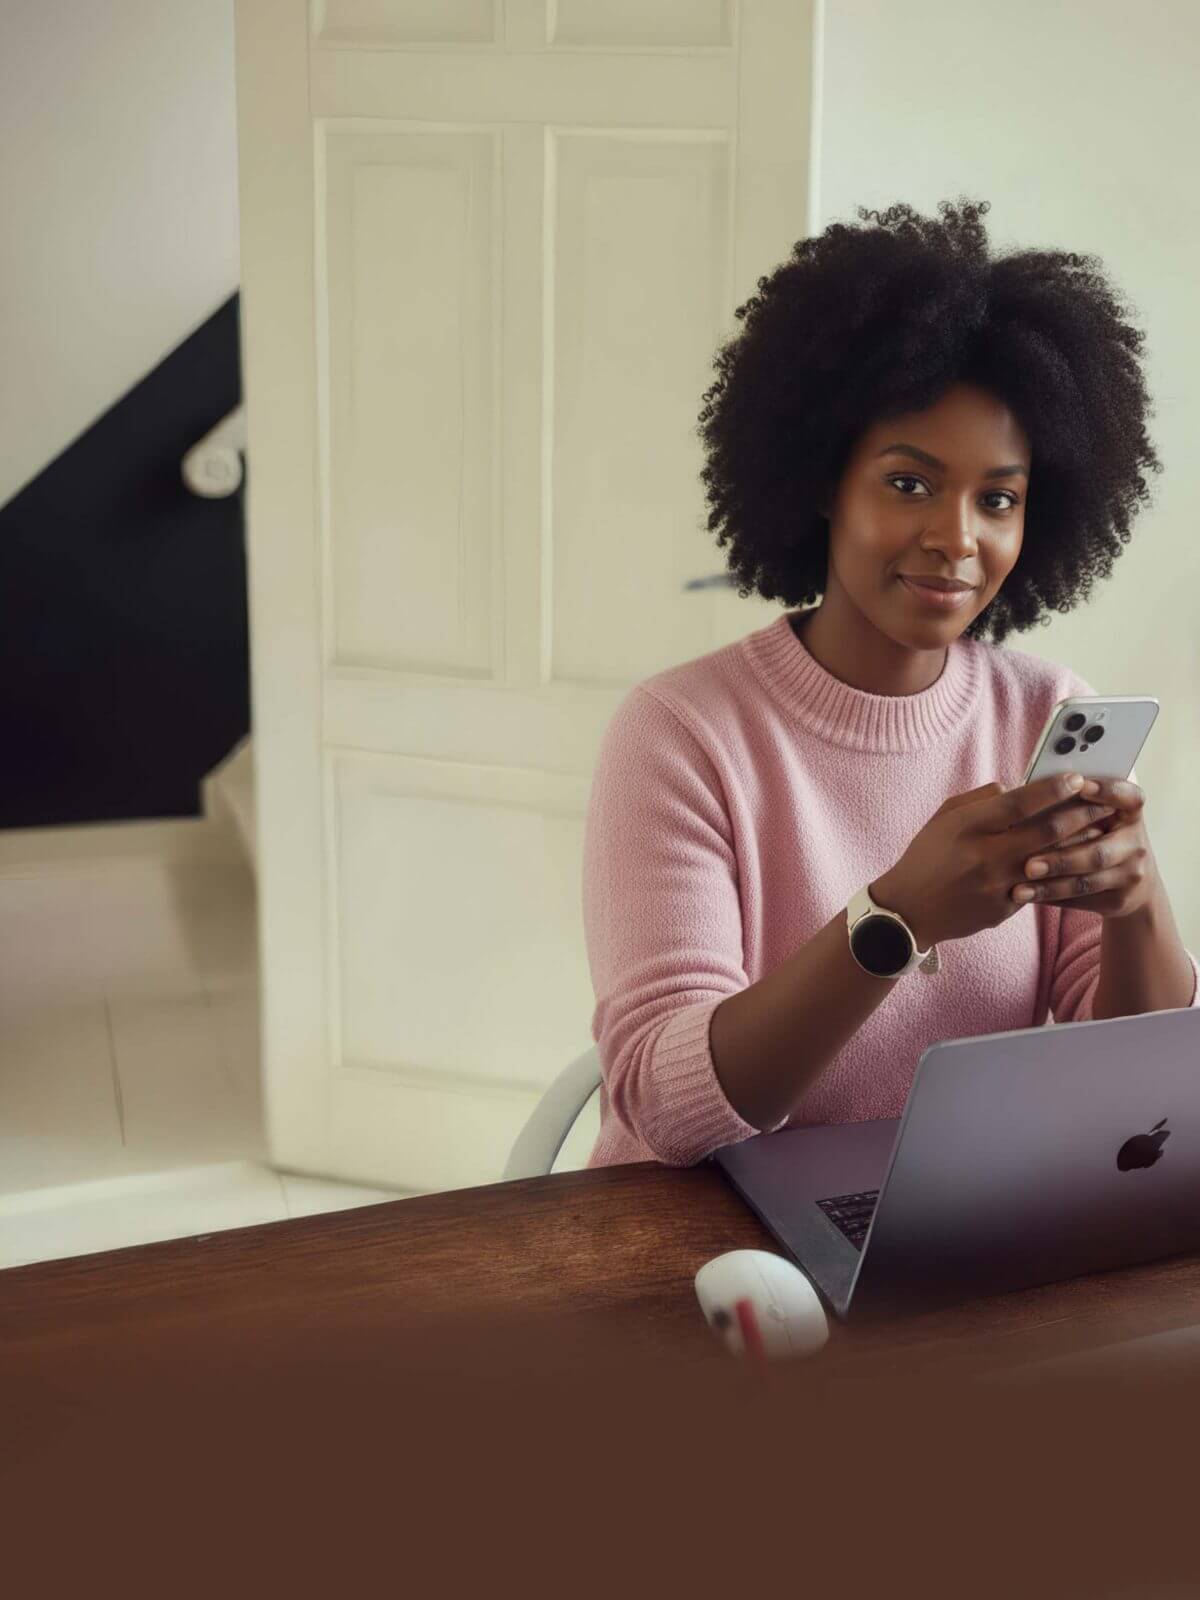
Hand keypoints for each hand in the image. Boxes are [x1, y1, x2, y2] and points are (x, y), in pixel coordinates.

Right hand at [873, 773, 1118, 948]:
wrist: (908, 912)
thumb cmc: (926, 857)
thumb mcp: (944, 818)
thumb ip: (981, 800)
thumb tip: (1017, 787)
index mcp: (967, 828)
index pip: (1018, 803)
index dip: (1052, 789)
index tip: (1077, 778)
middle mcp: (985, 857)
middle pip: (1046, 832)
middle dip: (1081, 814)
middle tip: (1103, 802)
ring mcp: (998, 886)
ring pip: (1052, 862)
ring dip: (1080, 843)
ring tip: (1101, 829)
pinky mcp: (1006, 909)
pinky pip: (1041, 886)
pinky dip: (1061, 870)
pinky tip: (1077, 859)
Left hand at [1010, 777, 1158, 918]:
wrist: (1132, 884)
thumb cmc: (1098, 835)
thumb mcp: (1095, 815)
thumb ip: (1068, 802)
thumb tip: (1012, 790)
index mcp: (1130, 813)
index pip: (1129, 797)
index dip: (1108, 791)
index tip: (1081, 785)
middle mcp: (1135, 844)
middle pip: (1098, 852)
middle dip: (1061, 859)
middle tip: (1027, 864)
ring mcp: (1130, 874)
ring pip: (1086, 882)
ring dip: (1050, 885)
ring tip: (1018, 888)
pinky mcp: (1119, 900)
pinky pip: (1080, 900)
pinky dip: (1050, 897)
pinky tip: (1025, 896)